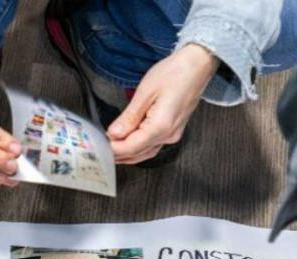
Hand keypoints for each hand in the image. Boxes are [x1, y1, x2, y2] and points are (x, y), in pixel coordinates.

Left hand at [108, 44, 219, 163]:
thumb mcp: (146, 92)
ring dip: (126, 154)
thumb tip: (114, 133)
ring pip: (144, 153)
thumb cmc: (175, 73)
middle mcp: (168, 135)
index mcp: (161, 126)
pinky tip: (127, 145)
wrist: (197, 66)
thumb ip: (129, 117)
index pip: (130, 147)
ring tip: (109, 149)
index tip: (98, 145)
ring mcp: (172, 134)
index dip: (112, 149)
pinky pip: (152, 146)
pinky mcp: (172, 130)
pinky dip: (137, 149)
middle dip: (117, 154)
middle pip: (137, 154)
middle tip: (99, 148)